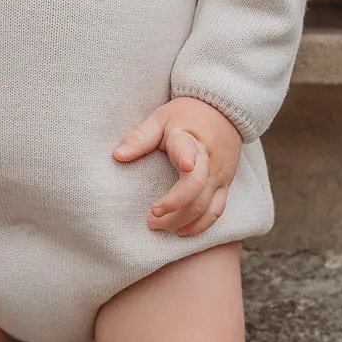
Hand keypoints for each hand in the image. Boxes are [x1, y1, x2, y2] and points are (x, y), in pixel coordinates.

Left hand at [113, 97, 241, 235]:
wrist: (223, 110)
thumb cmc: (185, 114)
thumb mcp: (160, 118)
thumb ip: (140, 137)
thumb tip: (117, 156)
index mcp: (190, 139)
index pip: (190, 150)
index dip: (188, 158)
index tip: (183, 166)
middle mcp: (208, 160)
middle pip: (196, 188)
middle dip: (174, 206)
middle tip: (150, 217)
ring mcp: (219, 174)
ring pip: (205, 205)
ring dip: (182, 220)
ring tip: (157, 225)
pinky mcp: (225, 184)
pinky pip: (217, 210)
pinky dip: (201, 224)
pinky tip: (183, 231)